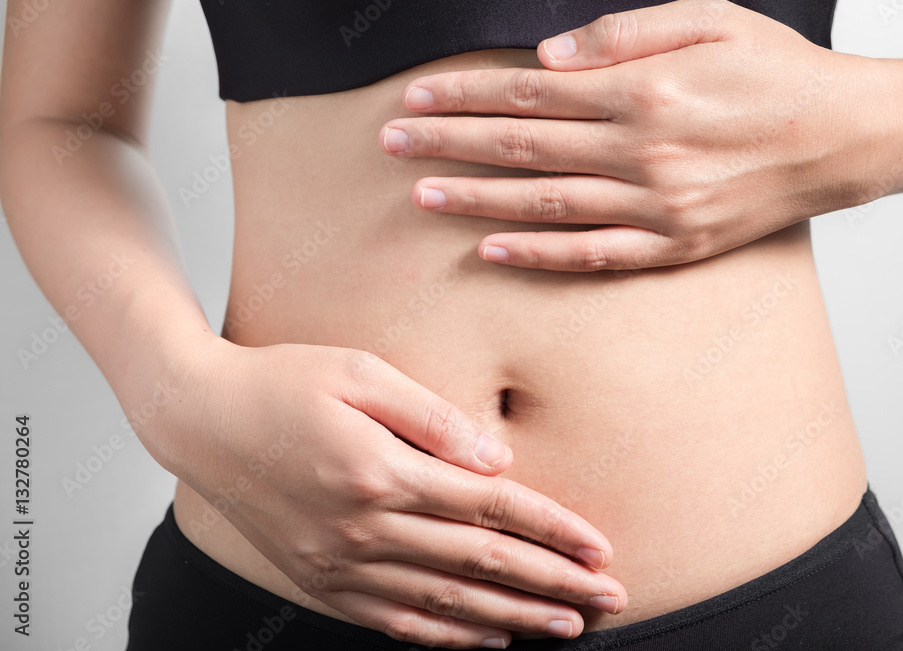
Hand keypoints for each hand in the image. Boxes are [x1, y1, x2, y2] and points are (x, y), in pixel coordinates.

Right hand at [154, 337, 625, 648]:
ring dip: (513, 619)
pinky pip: (394, 622)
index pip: (490, 509)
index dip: (552, 531)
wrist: (201, 420)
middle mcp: (363, 527)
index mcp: (380, 471)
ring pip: (446, 604)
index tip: (600, 549)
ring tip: (565, 628)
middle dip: (553, 584)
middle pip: (480, 566)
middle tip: (608, 601)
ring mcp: (339, 563)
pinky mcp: (320, 581)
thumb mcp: (359, 373)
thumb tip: (497, 458)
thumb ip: (432, 417)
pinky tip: (487, 641)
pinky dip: (447, 638)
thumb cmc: (282, 382)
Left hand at [380, 0, 890, 270]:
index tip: (414, 97)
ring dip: (474, 199)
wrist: (849, 137)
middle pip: (520, 146)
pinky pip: (592, 254)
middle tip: (389, 143)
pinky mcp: (674, 246)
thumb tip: (548, 56)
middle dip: (447, 143)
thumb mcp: (711, 19)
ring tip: (419, 195)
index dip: (463, 94)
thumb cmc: (778, 71)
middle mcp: (642, 151)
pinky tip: (490, 250)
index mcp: (645, 89)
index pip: (528, 91)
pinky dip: (538, 254)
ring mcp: (657, 207)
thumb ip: (624, 35)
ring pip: (543, 203)